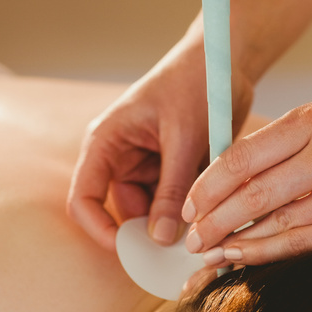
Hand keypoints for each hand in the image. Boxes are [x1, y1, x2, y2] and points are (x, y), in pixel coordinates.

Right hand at [67, 35, 253, 250]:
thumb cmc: (197, 82)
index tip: (131, 254)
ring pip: (152, 210)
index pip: (84, 198)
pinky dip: (190, 207)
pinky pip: (174, 199)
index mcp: (107, 142)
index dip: (99, 230)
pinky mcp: (170, 167)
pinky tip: (212, 203)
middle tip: (182, 248)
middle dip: (148, 231)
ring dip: (175, 219)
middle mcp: (120, 156)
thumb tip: (159, 239)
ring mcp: (146, 163)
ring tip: (205, 216)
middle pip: (122, 211)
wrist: (227, 57)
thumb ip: (172, 189)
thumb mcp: (185, 138)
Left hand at [183, 99, 311, 264]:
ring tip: (209, 253)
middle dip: (213, 220)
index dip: (207, 186)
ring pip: (275, 222)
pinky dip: (266, 253)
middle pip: (252, 193)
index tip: (188, 206)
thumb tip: (218, 181)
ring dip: (234, 242)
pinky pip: (303, 243)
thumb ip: (278, 147)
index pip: (243, 156)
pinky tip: (243, 257)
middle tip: (192, 238)